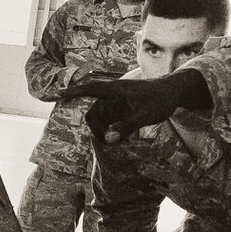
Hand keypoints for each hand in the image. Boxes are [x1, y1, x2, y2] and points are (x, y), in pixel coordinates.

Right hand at [68, 74, 198, 143]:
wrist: (174, 92)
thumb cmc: (161, 100)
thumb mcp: (145, 116)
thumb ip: (126, 128)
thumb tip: (108, 140)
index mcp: (116, 89)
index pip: (90, 89)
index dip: (73, 92)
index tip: (57, 94)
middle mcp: (113, 94)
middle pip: (94, 111)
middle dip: (96, 128)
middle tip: (107, 142)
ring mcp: (117, 101)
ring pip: (101, 118)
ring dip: (104, 131)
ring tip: (117, 140)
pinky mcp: (122, 107)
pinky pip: (110, 120)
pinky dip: (112, 129)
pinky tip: (122, 136)